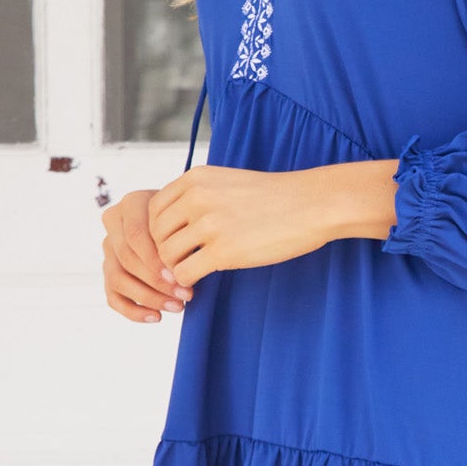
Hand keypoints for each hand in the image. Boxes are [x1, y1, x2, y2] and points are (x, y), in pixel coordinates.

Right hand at [101, 187, 193, 323]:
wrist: (184, 219)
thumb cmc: (191, 217)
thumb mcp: (190, 217)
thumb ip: (184, 234)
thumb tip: (187, 269)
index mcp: (132, 202)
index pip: (135, 235)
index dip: (155, 260)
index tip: (180, 276)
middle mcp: (114, 223)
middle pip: (127, 258)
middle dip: (156, 282)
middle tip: (185, 296)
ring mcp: (108, 247)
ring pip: (118, 278)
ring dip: (148, 298)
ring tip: (178, 307)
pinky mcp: (108, 270)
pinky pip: (113, 296)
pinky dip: (133, 311)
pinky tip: (157, 317)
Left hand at [149, 158, 400, 285]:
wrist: (313, 204)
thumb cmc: (275, 197)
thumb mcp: (228, 182)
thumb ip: (198, 195)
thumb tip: (173, 224)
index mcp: (195, 179)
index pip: (153, 210)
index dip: (159, 233)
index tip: (175, 246)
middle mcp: (196, 198)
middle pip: (155, 234)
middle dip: (163, 255)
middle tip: (179, 267)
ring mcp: (209, 224)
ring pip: (166, 256)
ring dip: (174, 271)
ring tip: (188, 277)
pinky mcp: (223, 251)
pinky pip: (184, 273)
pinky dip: (186, 283)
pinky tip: (197, 286)